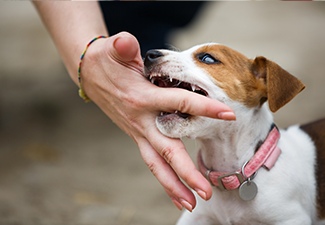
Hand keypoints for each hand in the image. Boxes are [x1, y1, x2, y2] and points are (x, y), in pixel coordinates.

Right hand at [80, 32, 235, 211]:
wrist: (91, 74)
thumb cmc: (106, 60)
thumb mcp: (113, 48)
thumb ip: (121, 46)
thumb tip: (126, 42)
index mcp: (141, 98)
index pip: (179, 103)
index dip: (203, 108)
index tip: (228, 114)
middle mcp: (141, 120)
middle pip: (166, 150)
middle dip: (186, 172)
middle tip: (205, 192)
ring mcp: (139, 131)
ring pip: (157, 164)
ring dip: (173, 186)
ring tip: (191, 203)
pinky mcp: (139, 136)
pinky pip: (153, 161)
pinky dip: (165, 178)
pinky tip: (176, 192)